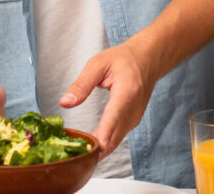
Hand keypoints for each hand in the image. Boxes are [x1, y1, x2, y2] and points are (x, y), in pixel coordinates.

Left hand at [61, 38, 158, 158]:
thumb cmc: (123, 59)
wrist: (148, 60)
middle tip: (69, 155)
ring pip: (114, 142)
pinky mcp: (132, 123)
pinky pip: (116, 139)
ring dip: (97, 150)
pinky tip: (88, 146)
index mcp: (127, 91)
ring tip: (75, 153)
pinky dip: (103, 145)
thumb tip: (65, 103)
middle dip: (93, 148)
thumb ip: (82, 84)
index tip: (96, 146)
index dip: (105, 131)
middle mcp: (133, 109)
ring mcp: (134, 119)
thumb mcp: (99, 63)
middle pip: (114, 136)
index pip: (115, 115)